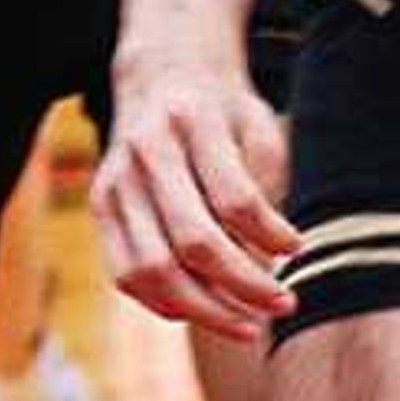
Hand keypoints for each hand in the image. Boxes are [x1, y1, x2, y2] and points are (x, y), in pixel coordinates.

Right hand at [94, 55, 297, 337]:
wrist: (159, 75)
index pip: (234, 198)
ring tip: (247, 325)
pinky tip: (204, 309)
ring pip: (152, 270)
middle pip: (193, 243)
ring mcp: (114, 182)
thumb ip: (263, 189)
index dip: (270, 235)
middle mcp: (145, 153)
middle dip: (243, 286)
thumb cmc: (223, 110)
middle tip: (283, 306)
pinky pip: (126, 275)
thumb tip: (268, 266)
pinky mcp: (100, 206)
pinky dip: (165, 303)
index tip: (299, 250)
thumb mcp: (258, 128)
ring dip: (204, 310)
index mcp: (192, 123)